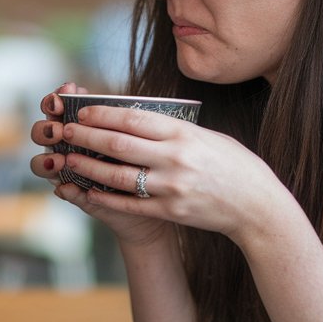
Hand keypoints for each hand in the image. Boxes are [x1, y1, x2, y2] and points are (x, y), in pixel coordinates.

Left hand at [58, 103, 287, 245]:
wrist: (258, 207)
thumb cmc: (235, 166)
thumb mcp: (208, 137)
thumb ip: (175, 130)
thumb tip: (138, 119)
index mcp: (184, 134)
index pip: (134, 118)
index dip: (103, 114)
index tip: (82, 110)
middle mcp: (175, 158)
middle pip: (119, 144)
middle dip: (86, 137)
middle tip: (64, 132)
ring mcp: (171, 186)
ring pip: (118, 175)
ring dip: (88, 167)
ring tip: (68, 160)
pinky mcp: (170, 211)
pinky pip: (129, 204)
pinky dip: (105, 197)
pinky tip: (87, 191)